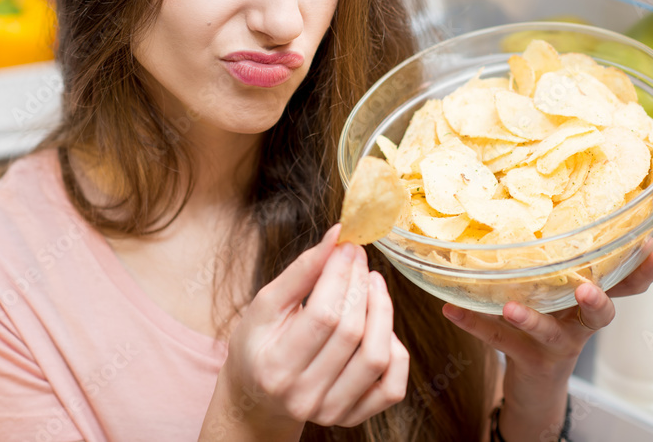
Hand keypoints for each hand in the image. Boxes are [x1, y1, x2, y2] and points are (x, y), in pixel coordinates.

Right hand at [200, 225, 408, 440]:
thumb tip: (336, 235)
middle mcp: (304, 396)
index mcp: (276, 367)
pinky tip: (381, 326)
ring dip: (382, 311)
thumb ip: (301, 272)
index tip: (346, 246)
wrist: (256, 396)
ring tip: (373, 284)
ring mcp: (331, 411)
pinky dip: (395, 350)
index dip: (340, 275)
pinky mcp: (353, 417)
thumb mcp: (266, 305)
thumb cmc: (258, 344)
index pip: (323, 314)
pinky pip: (392, 385)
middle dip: (360, 285)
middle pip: (351, 333)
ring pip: (376, 357)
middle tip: (359, 258)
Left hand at [441, 241, 652, 438]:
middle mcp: (578, 323)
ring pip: (549, 333)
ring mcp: (555, 344)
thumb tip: (528, 199)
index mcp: (589, 297)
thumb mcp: (556, 288)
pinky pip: (498, 340)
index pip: (624, 282)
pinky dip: (473, 323)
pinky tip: (451, 310)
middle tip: (588, 290)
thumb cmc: (547, 318)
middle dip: (598, 301)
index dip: (642, 268)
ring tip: (509, 307)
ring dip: (531, 320)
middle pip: (601, 314)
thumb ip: (555, 257)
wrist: (535, 382)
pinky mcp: (527, 359)